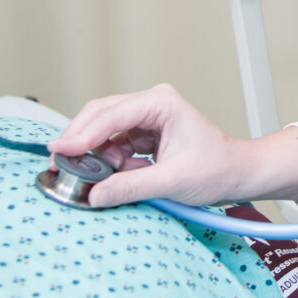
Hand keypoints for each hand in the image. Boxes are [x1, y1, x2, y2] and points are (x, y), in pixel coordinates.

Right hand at [49, 83, 253, 208]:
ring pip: (102, 132)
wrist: (237, 175)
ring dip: (96, 156)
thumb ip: (131, 187)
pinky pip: (112, 147)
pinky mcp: (142, 136)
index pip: (111, 115)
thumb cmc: (217, 169)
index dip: (82, 134)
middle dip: (80, 142)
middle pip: (99, 116)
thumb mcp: (172, 181)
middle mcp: (150, 104)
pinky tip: (117, 177)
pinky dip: (108, 164)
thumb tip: (94, 194)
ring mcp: (145, 119)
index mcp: (161, 103)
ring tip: (100, 178)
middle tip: (59, 166)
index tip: (60, 152)